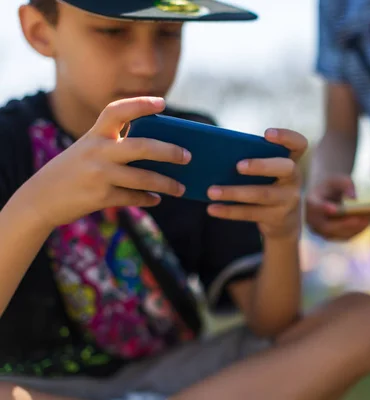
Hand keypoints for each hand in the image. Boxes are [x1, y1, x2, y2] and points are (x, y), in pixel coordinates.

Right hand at [18, 97, 190, 228]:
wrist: (39, 199)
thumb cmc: (72, 171)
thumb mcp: (87, 150)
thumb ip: (114, 145)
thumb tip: (159, 150)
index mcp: (94, 135)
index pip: (117, 111)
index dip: (140, 104)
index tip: (162, 103)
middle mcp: (97, 151)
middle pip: (142, 147)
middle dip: (170, 151)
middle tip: (188, 156)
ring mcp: (99, 174)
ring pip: (144, 178)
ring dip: (167, 184)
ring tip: (182, 188)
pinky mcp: (100, 196)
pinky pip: (134, 197)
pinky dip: (148, 198)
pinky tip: (157, 199)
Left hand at [206, 129, 307, 240]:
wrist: (284, 222)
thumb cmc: (267, 185)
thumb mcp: (268, 171)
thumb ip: (253, 159)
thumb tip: (218, 154)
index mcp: (291, 161)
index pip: (299, 144)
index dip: (286, 137)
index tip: (266, 134)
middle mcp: (294, 179)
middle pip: (285, 168)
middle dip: (261, 166)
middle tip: (238, 166)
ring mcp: (288, 200)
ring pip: (262, 194)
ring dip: (235, 192)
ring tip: (211, 191)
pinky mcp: (277, 218)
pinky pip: (251, 213)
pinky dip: (230, 211)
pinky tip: (212, 208)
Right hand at [305, 175, 369, 240]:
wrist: (327, 195)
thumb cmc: (333, 185)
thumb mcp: (339, 179)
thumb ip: (346, 185)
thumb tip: (354, 198)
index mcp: (310, 203)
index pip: (315, 208)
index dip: (323, 209)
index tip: (335, 209)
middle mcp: (312, 220)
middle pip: (327, 226)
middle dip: (345, 224)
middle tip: (361, 219)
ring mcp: (320, 231)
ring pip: (336, 234)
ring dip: (353, 229)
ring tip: (368, 221)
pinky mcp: (330, 236)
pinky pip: (343, 237)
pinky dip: (355, 231)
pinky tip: (367, 224)